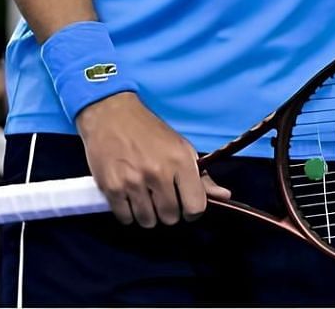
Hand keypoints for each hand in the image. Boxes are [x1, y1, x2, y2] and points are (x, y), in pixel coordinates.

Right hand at [76, 92, 229, 225]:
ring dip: (147, 214)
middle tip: (160, 197)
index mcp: (180, 161)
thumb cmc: (148, 130)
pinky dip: (127, 212)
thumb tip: (224, 197)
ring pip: (148, 221)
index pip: (196, 207)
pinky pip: (125, 218)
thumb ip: (201, 176)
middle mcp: (158, 173)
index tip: (184, 205)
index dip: (191, 211)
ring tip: (143, 198)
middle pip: (170, 217)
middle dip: (167, 212)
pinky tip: (128, 197)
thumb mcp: (180, 147)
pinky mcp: (111, 187)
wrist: (110, 113)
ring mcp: (133, 181)